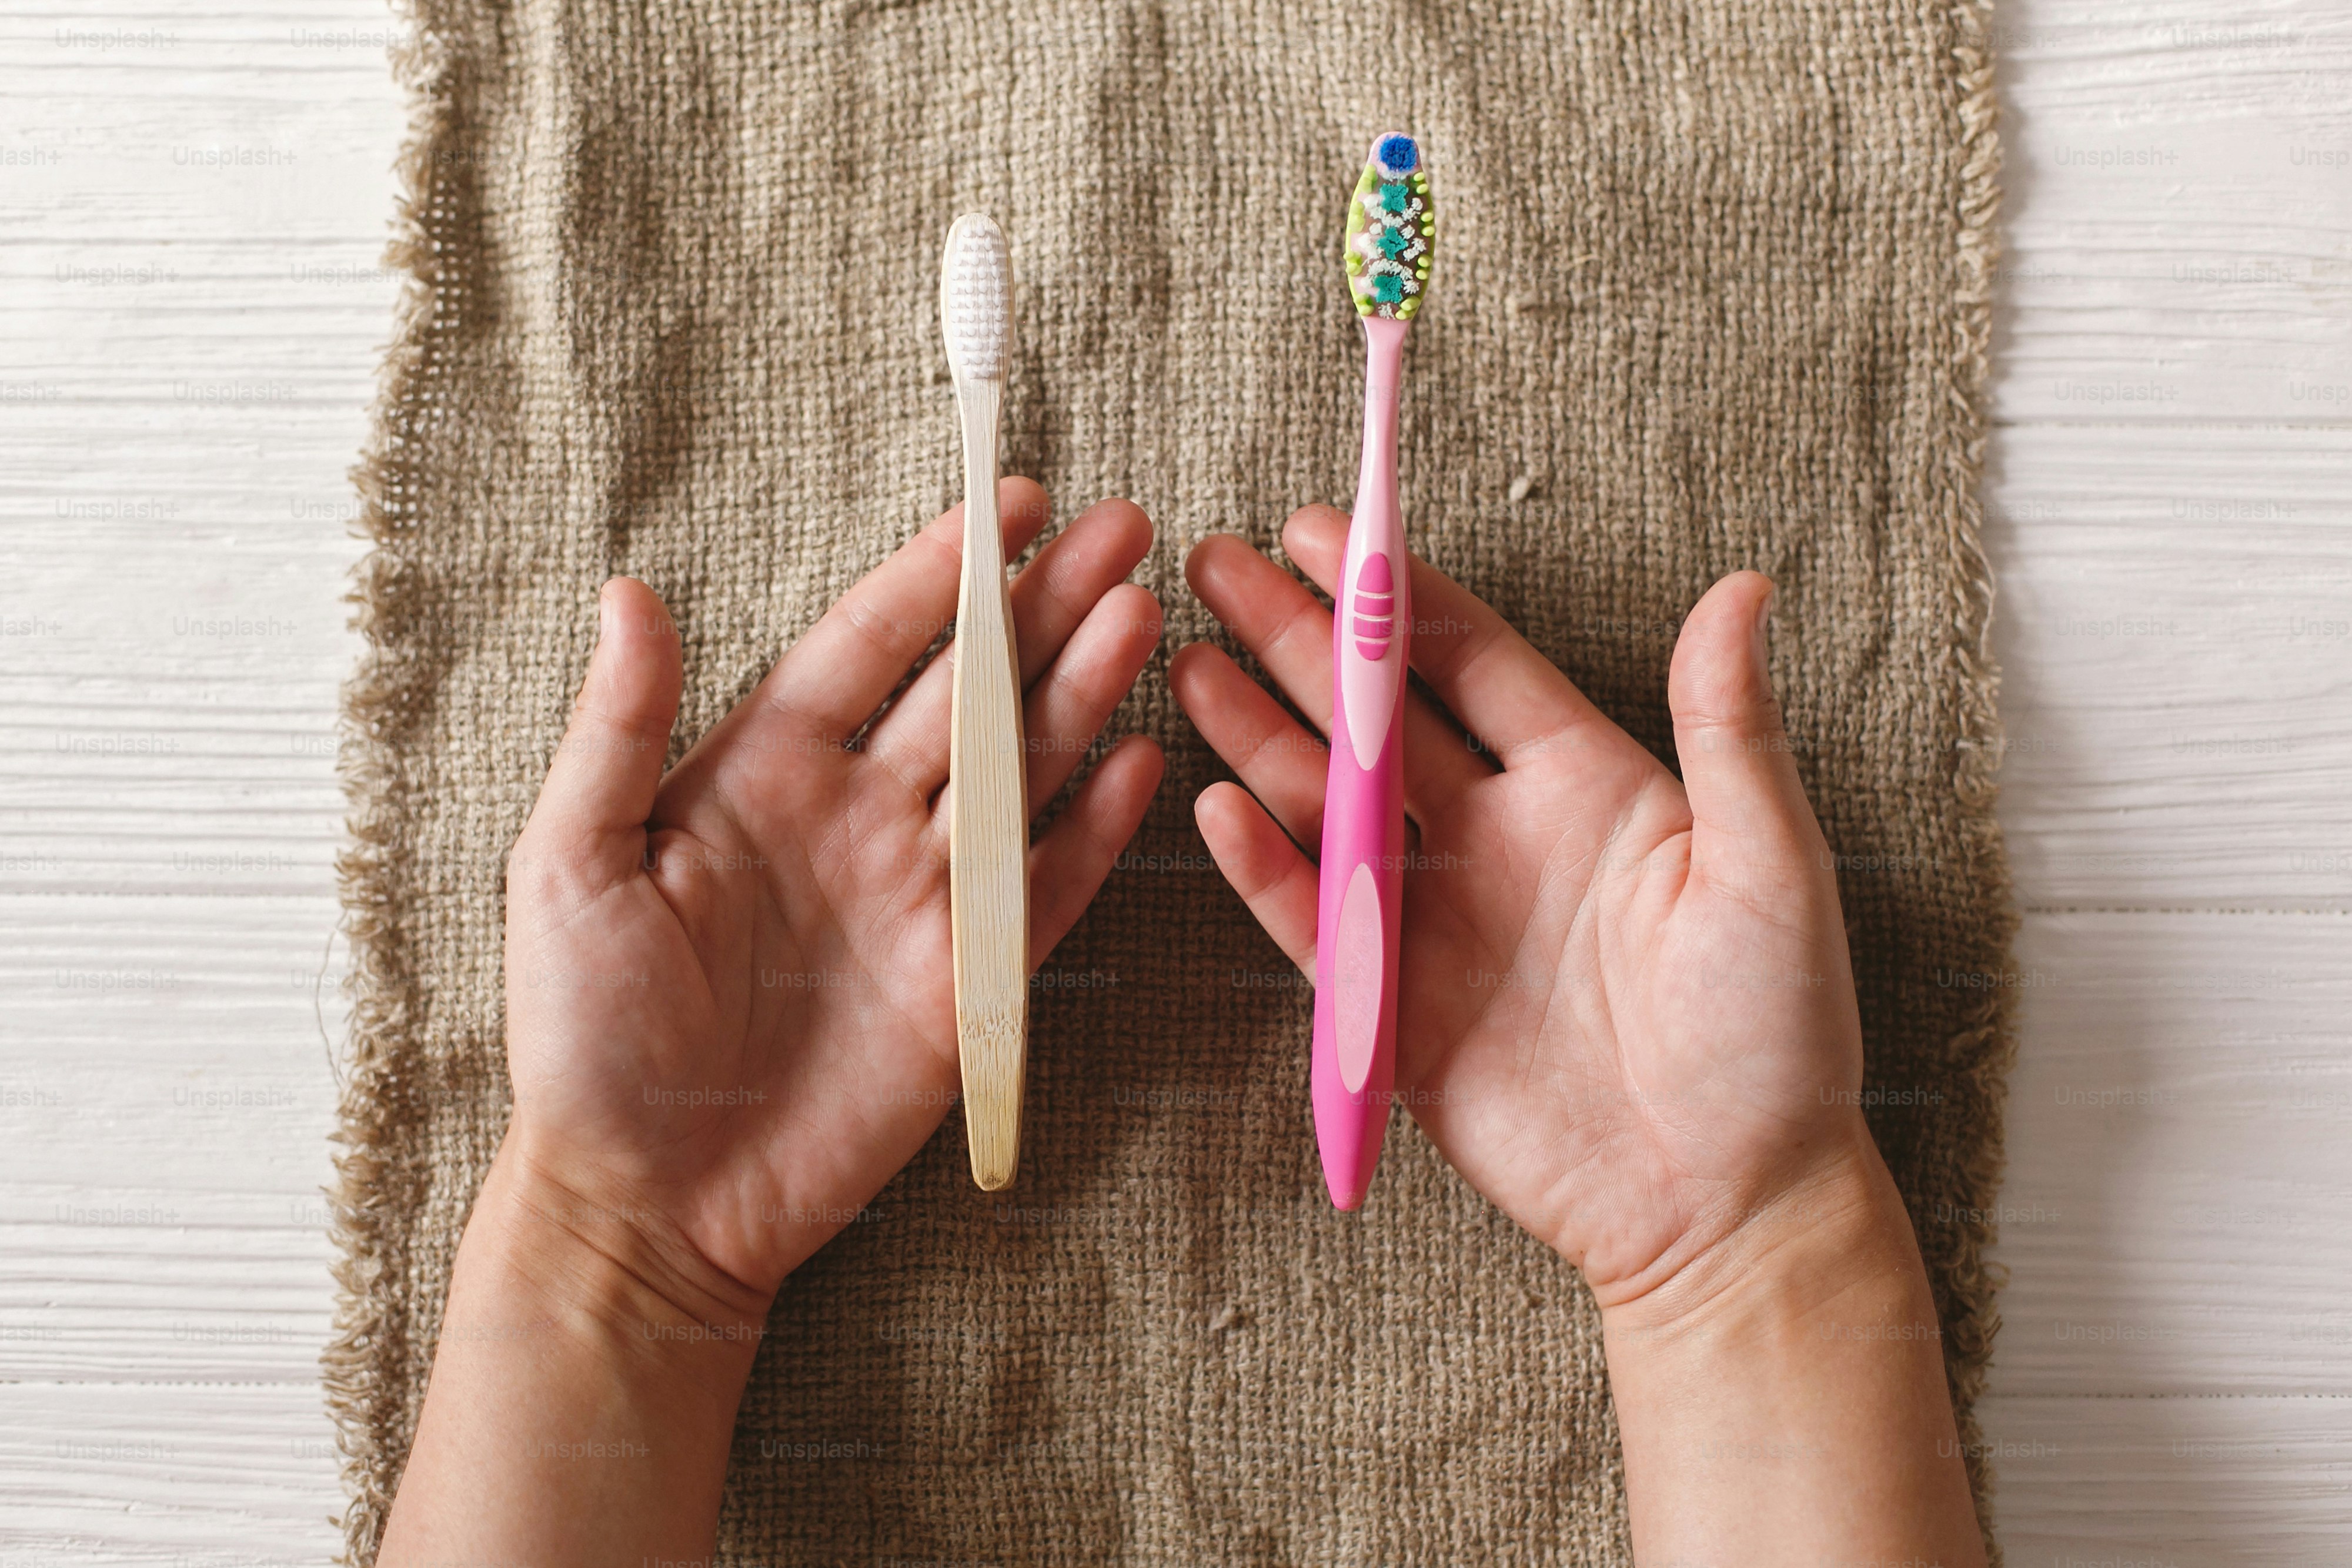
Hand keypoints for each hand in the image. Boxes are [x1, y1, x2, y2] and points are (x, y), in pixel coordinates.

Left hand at [502, 479, 1164, 1305]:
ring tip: (1141, 609)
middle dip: (1042, 605)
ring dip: (1079, 690)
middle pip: (967, 687)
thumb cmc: (584, 1032)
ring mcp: (919, 897)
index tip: (1003, 498)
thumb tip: (628, 593)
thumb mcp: (571, 862)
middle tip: (1119, 528)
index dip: (940, 569)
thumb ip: (617, 728)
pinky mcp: (965, 983)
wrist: (645, 1198)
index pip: (870, 643)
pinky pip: (1045, 888)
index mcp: (763, 771)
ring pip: (1018, 768)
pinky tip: (1138, 760)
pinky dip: (1093, 828)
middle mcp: (856, 816)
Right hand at [1174, 510, 1985, 1564]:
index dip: (1397, 595)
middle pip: (1378, 717)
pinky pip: (1314, 925)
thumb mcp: (1770, 868)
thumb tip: (1743, 587)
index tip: (1329, 528)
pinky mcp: (1397, 1012)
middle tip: (1215, 566)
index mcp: (1586, 787)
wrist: (1725, 1206)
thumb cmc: (1773, 1036)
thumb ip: (1730, 730)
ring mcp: (1441, 923)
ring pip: (1327, 806)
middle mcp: (1499, 839)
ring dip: (1258, 735)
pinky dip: (1264, 870)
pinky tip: (1216, 806)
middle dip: (1298, 640)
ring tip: (1189, 666)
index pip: (1471, 663)